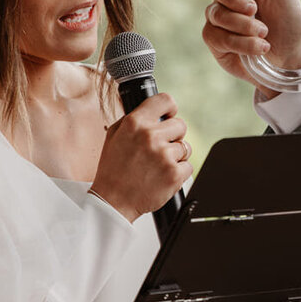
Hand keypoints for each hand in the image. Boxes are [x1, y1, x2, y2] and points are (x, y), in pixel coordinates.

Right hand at [89, 92, 191, 221]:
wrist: (113, 201)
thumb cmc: (113, 170)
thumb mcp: (114, 136)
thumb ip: (132, 119)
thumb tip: (152, 111)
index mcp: (135, 123)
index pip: (165, 100)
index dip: (170, 108)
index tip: (169, 115)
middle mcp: (150, 136)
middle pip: (180, 125)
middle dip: (173, 136)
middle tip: (160, 148)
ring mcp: (164, 155)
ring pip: (185, 147)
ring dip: (176, 155)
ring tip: (158, 165)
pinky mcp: (174, 174)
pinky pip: (188, 166)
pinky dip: (179, 172)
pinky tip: (162, 176)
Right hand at [202, 0, 300, 93]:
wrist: (290, 58)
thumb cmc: (288, 19)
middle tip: (254, 9)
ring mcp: (219, 18)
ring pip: (216, 13)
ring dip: (244, 25)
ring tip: (264, 33)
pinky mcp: (216, 41)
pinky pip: (217, 36)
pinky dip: (241, 43)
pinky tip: (259, 47)